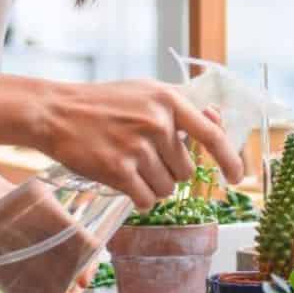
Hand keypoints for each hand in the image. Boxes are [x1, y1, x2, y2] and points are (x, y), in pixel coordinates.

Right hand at [38, 79, 243, 211]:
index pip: (212, 134)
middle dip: (169, 172)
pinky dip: (138, 199)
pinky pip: (145, 200)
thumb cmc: (103, 103)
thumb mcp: (145, 92)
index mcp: (168, 100)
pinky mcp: (119, 170)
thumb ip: (179, 108)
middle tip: (143, 158)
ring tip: (130, 166)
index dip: (229, 159)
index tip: (236, 177)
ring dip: (152, 186)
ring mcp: (138, 147)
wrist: (57, 112)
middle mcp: (157, 122)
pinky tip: (124, 183)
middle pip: (186, 171)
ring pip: (166, 189)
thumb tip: (217, 120)